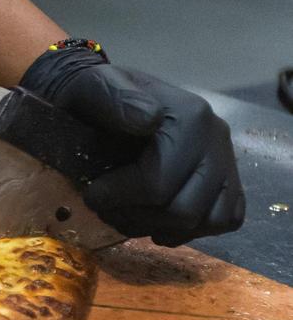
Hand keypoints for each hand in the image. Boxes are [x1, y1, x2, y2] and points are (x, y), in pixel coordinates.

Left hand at [20, 44, 244, 245]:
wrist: (104, 99)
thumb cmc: (93, 98)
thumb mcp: (91, 89)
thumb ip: (115, 100)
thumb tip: (148, 118)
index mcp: (188, 116)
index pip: (158, 183)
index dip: (117, 198)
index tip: (91, 193)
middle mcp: (216, 137)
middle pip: (184, 210)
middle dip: (136, 217)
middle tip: (107, 209)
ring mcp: (225, 160)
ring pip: (206, 221)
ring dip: (160, 228)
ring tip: (128, 215)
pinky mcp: (227, 179)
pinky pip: (225, 219)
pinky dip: (190, 230)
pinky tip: (158, 220)